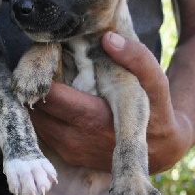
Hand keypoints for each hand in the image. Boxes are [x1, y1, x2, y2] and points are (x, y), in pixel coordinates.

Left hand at [30, 33, 191, 173]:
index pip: (49, 96)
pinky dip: (42, 115)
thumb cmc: (156, 111)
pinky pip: (42, 132)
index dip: (43, 73)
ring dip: (35, 101)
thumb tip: (108, 38)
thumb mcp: (156, 83)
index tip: (48, 55)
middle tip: (43, 65)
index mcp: (93, 119)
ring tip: (47, 80)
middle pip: (35, 108)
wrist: (160, 151)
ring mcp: (68, 150)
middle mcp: (75, 139)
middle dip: (34, 86)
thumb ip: (137, 58)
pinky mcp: (66, 155)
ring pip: (35, 121)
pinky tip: (53, 99)